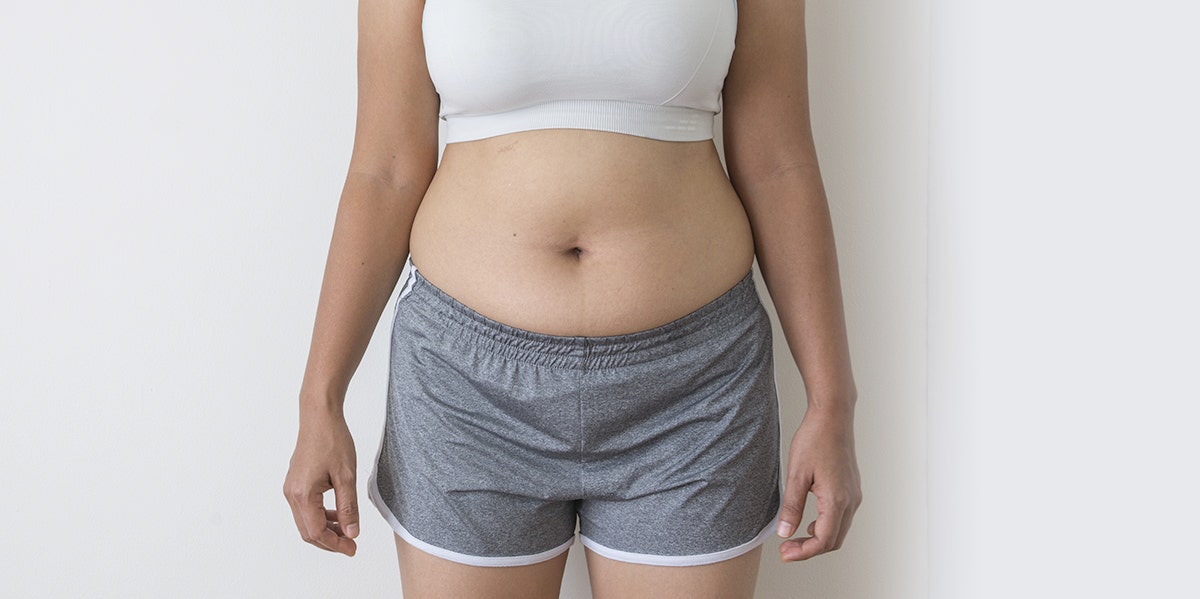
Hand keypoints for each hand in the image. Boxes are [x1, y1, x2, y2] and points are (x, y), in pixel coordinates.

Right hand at [283, 409, 359, 556]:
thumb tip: (351, 533)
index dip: (335, 544)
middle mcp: (292, 494)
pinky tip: (336, 514)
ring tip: (347, 530)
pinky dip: (320, 516)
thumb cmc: (332, 440)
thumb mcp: (346, 476)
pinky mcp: (295, 483)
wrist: (319, 417)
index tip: (352, 548)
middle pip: (308, 531)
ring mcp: (291, 488)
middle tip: (351, 545)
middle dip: (330, 541)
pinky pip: (305, 509)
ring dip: (325, 529)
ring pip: (306, 521)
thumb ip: (348, 508)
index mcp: (303, 494)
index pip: (316, 532)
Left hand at [777, 409, 861, 561]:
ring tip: (794, 538)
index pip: (823, 541)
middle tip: (786, 550)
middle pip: (834, 541)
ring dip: (818, 539)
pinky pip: (842, 518)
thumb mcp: (796, 474)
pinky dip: (826, 527)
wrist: (833, 417)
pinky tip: (808, 522)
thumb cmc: (814, 440)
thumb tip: (784, 532)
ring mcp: (854, 495)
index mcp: (837, 500)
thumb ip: (791, 506)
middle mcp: (851, 501)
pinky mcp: (852, 489)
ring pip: (839, 530)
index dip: (803, 552)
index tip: (784, 553)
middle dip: (810, 550)